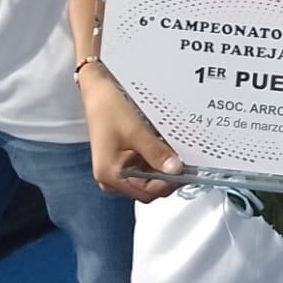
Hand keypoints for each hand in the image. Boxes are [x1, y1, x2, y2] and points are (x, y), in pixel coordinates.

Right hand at [80, 65, 183, 202]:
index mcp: (110, 175)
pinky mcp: (122, 157)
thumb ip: (155, 152)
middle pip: (147, 187)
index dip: (166, 185)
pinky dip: (155, 158)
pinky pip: (143, 164)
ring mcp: (117, 167)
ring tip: (175, 152)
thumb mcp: (135, 131)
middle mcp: (111, 176)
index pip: (145, 193)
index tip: (184, 173)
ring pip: (147, 176)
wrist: (98, 88)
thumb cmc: (108, 108)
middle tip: (184, 162)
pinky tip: (164, 147)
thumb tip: (175, 169)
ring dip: (162, 166)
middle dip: (166, 176)